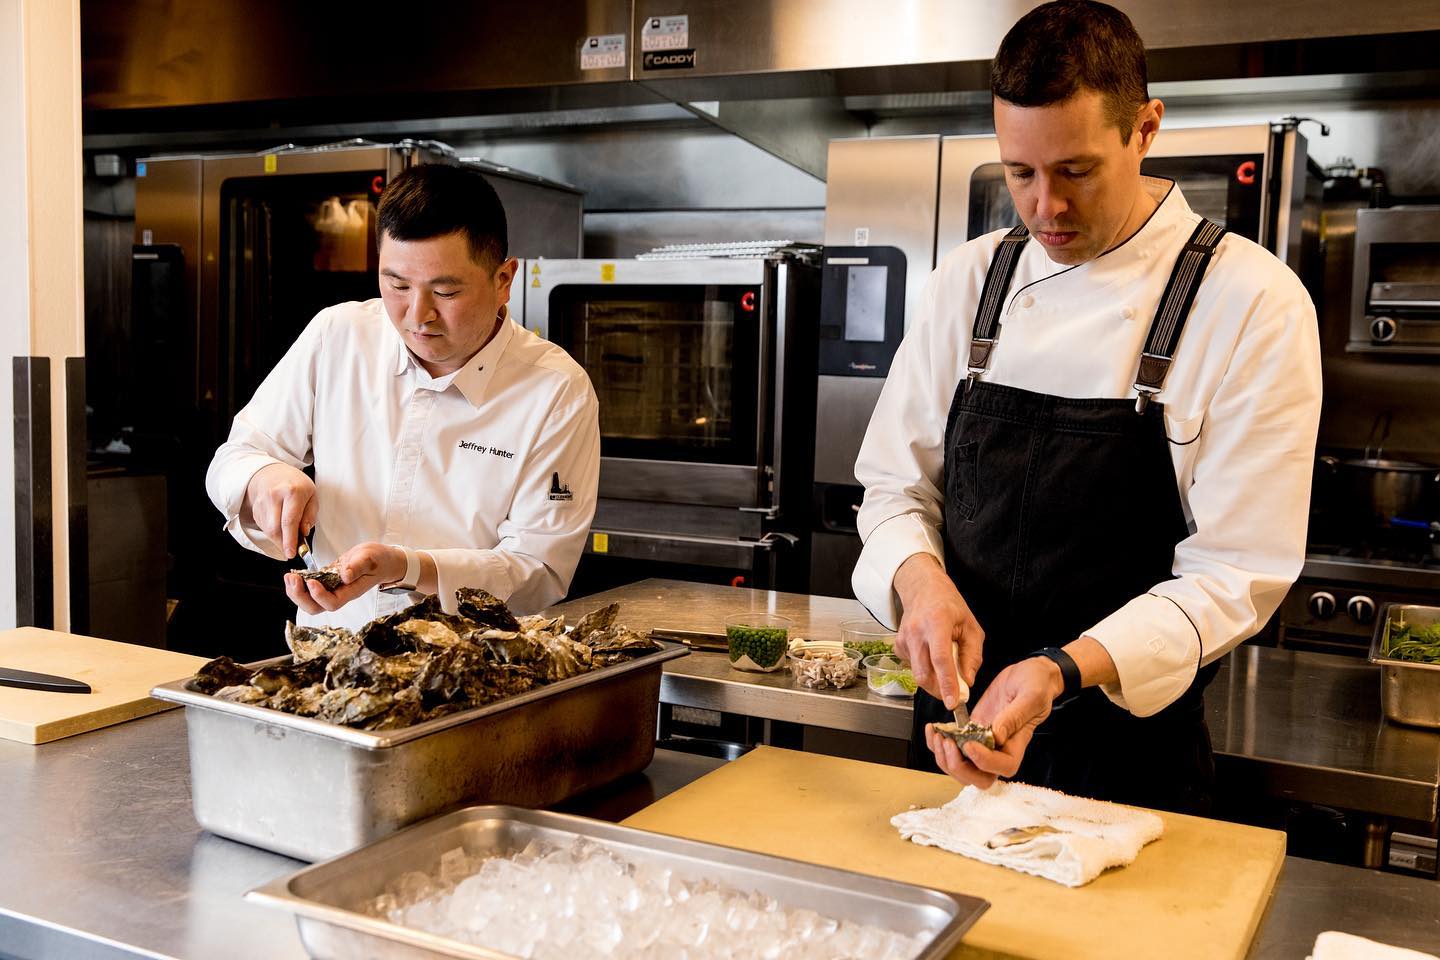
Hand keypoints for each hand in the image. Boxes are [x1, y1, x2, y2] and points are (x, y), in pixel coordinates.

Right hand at [245, 463, 317, 558]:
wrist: (271, 472)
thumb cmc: (296, 484)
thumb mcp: (312, 495)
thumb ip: (310, 515)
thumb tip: (304, 532)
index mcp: (292, 491)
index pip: (289, 520)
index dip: (290, 540)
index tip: (292, 553)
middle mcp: (274, 496)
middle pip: (275, 528)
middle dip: (283, 544)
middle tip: (291, 551)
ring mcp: (262, 502)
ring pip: (268, 530)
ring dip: (279, 538)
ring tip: (289, 534)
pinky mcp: (255, 508)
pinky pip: (264, 527)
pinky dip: (273, 532)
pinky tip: (279, 525)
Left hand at [283, 542, 405, 615]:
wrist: (380, 559)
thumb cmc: (378, 560)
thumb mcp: (370, 558)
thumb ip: (358, 566)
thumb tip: (345, 576)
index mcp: (351, 592)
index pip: (332, 603)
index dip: (319, 596)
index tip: (311, 581)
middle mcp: (339, 594)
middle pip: (316, 608)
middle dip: (300, 596)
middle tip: (292, 579)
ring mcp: (332, 590)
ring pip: (310, 602)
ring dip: (296, 592)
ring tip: (290, 577)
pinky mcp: (326, 582)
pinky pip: (309, 591)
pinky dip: (299, 585)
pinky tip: (294, 575)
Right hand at [893, 554, 983, 711]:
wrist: (922, 590)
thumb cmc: (950, 606)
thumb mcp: (972, 626)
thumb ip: (972, 656)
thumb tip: (968, 681)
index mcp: (937, 622)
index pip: (940, 659)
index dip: (947, 683)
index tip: (954, 702)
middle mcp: (916, 631)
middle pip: (924, 673)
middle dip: (939, 690)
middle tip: (954, 694)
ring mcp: (903, 639)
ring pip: (918, 674)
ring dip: (934, 681)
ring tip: (945, 668)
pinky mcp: (898, 646)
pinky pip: (913, 668)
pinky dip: (926, 670)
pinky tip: (931, 656)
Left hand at [925, 656, 1063, 787]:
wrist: (1028, 674)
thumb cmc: (1037, 684)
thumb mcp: (1031, 695)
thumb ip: (1015, 716)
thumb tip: (996, 735)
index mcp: (1017, 744)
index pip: (1003, 767)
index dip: (984, 762)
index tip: (970, 744)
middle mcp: (999, 749)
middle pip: (978, 777)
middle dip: (958, 766)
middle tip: (948, 743)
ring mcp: (982, 741)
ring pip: (960, 766)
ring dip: (944, 757)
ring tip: (937, 735)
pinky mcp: (970, 730)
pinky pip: (951, 747)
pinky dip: (937, 743)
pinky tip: (932, 728)